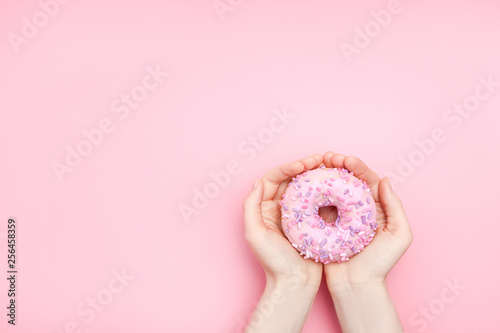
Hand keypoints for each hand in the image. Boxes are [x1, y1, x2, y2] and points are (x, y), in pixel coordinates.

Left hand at [243, 154, 323, 289]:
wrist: (295, 284)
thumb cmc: (273, 262)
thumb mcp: (254, 235)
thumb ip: (251, 207)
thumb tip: (258, 181)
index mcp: (265, 207)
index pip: (274, 179)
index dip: (287, 168)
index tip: (302, 165)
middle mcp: (280, 207)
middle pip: (291, 179)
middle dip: (304, 166)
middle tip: (320, 159)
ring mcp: (299, 213)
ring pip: (307, 186)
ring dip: (317, 175)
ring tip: (329, 166)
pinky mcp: (314, 221)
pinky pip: (320, 200)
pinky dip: (327, 190)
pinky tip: (337, 183)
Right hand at [321, 151, 413, 291]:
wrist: (356, 286)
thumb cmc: (380, 264)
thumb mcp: (399, 235)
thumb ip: (395, 207)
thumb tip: (384, 180)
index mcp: (375, 208)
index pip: (366, 180)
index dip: (356, 167)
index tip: (345, 159)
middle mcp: (356, 209)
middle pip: (346, 181)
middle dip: (337, 165)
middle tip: (327, 157)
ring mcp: (338, 217)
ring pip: (331, 189)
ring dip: (323, 175)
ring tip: (315, 164)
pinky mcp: (323, 225)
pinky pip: (318, 205)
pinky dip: (313, 192)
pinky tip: (306, 182)